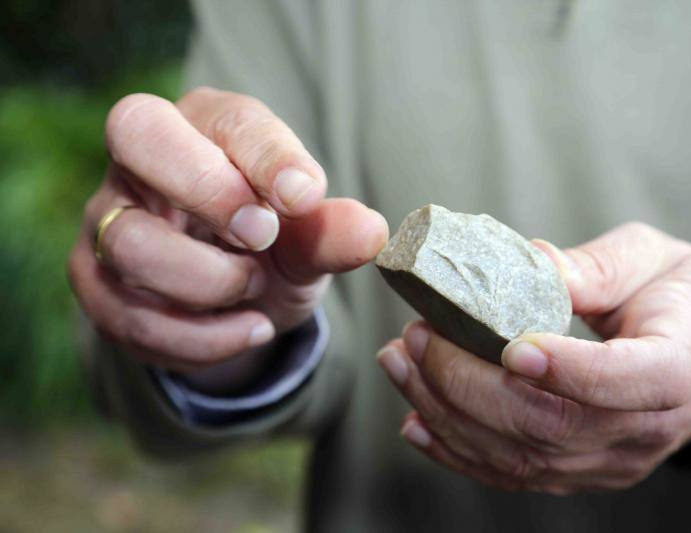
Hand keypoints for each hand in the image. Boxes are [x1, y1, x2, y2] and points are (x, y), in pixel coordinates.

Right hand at [69, 87, 386, 382]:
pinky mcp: (95, 280)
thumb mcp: (309, 241)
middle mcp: (146, 159)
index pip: (227, 117)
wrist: (236, 301)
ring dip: (210, 283)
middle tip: (263, 239)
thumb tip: (372, 233)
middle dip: (208, 192)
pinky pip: (127, 315)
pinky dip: (199, 337)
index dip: (267, 156)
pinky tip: (245, 329)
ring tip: (256, 292)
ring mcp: (109, 218)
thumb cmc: (274, 248)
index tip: (304, 197)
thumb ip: (332, 233)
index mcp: (208, 125)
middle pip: (137, 133)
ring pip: (131, 242)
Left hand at [377, 223, 690, 493]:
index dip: (569, 370)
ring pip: (518, 455)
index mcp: (675, 367)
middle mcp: (641, 430)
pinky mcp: (576, 471)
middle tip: (420, 335)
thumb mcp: (653, 258)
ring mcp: (606, 460)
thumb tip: (531, 262)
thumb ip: (597, 266)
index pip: (630, 382)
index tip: (509, 343)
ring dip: (446, 412)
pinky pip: (511, 473)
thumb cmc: (679, 297)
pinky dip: (456, 449)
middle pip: (549, 426)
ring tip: (401, 362)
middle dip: (469, 382)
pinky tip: (417, 418)